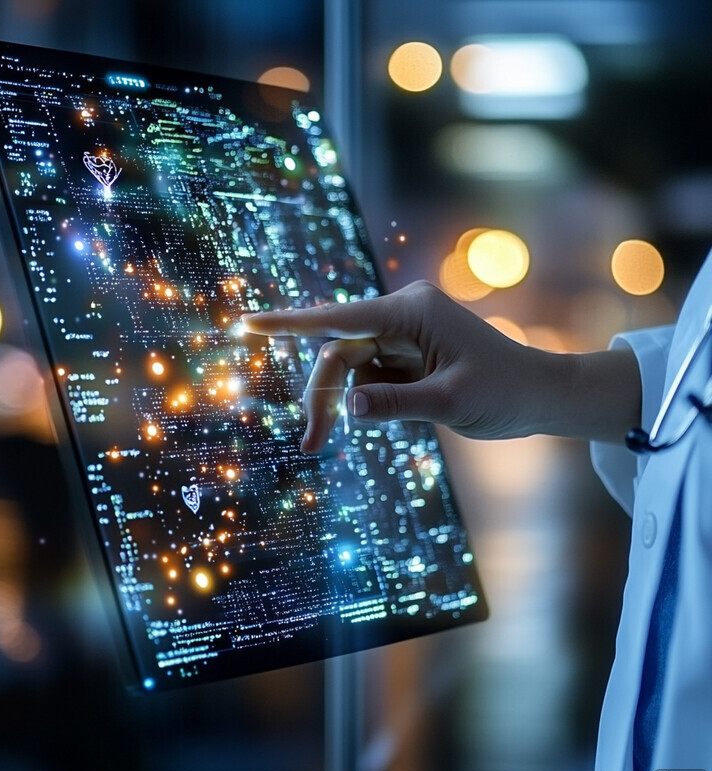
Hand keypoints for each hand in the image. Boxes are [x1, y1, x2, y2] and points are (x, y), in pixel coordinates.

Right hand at [241, 281, 552, 452]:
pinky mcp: (405, 355)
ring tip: (338, 438)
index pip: (340, 318)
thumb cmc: (505, 392)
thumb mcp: (450, 401)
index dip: (289, 324)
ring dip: (340, 403)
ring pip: (350, 367)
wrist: (539, 395)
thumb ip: (396, 403)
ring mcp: (402, 335)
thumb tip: (345, 407)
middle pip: (340, 351)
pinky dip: (364, 402)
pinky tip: (389, 416)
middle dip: (323, 395)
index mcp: (413, 311)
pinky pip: (368, 377)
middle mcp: (402, 315)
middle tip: (313, 443)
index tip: (247, 324)